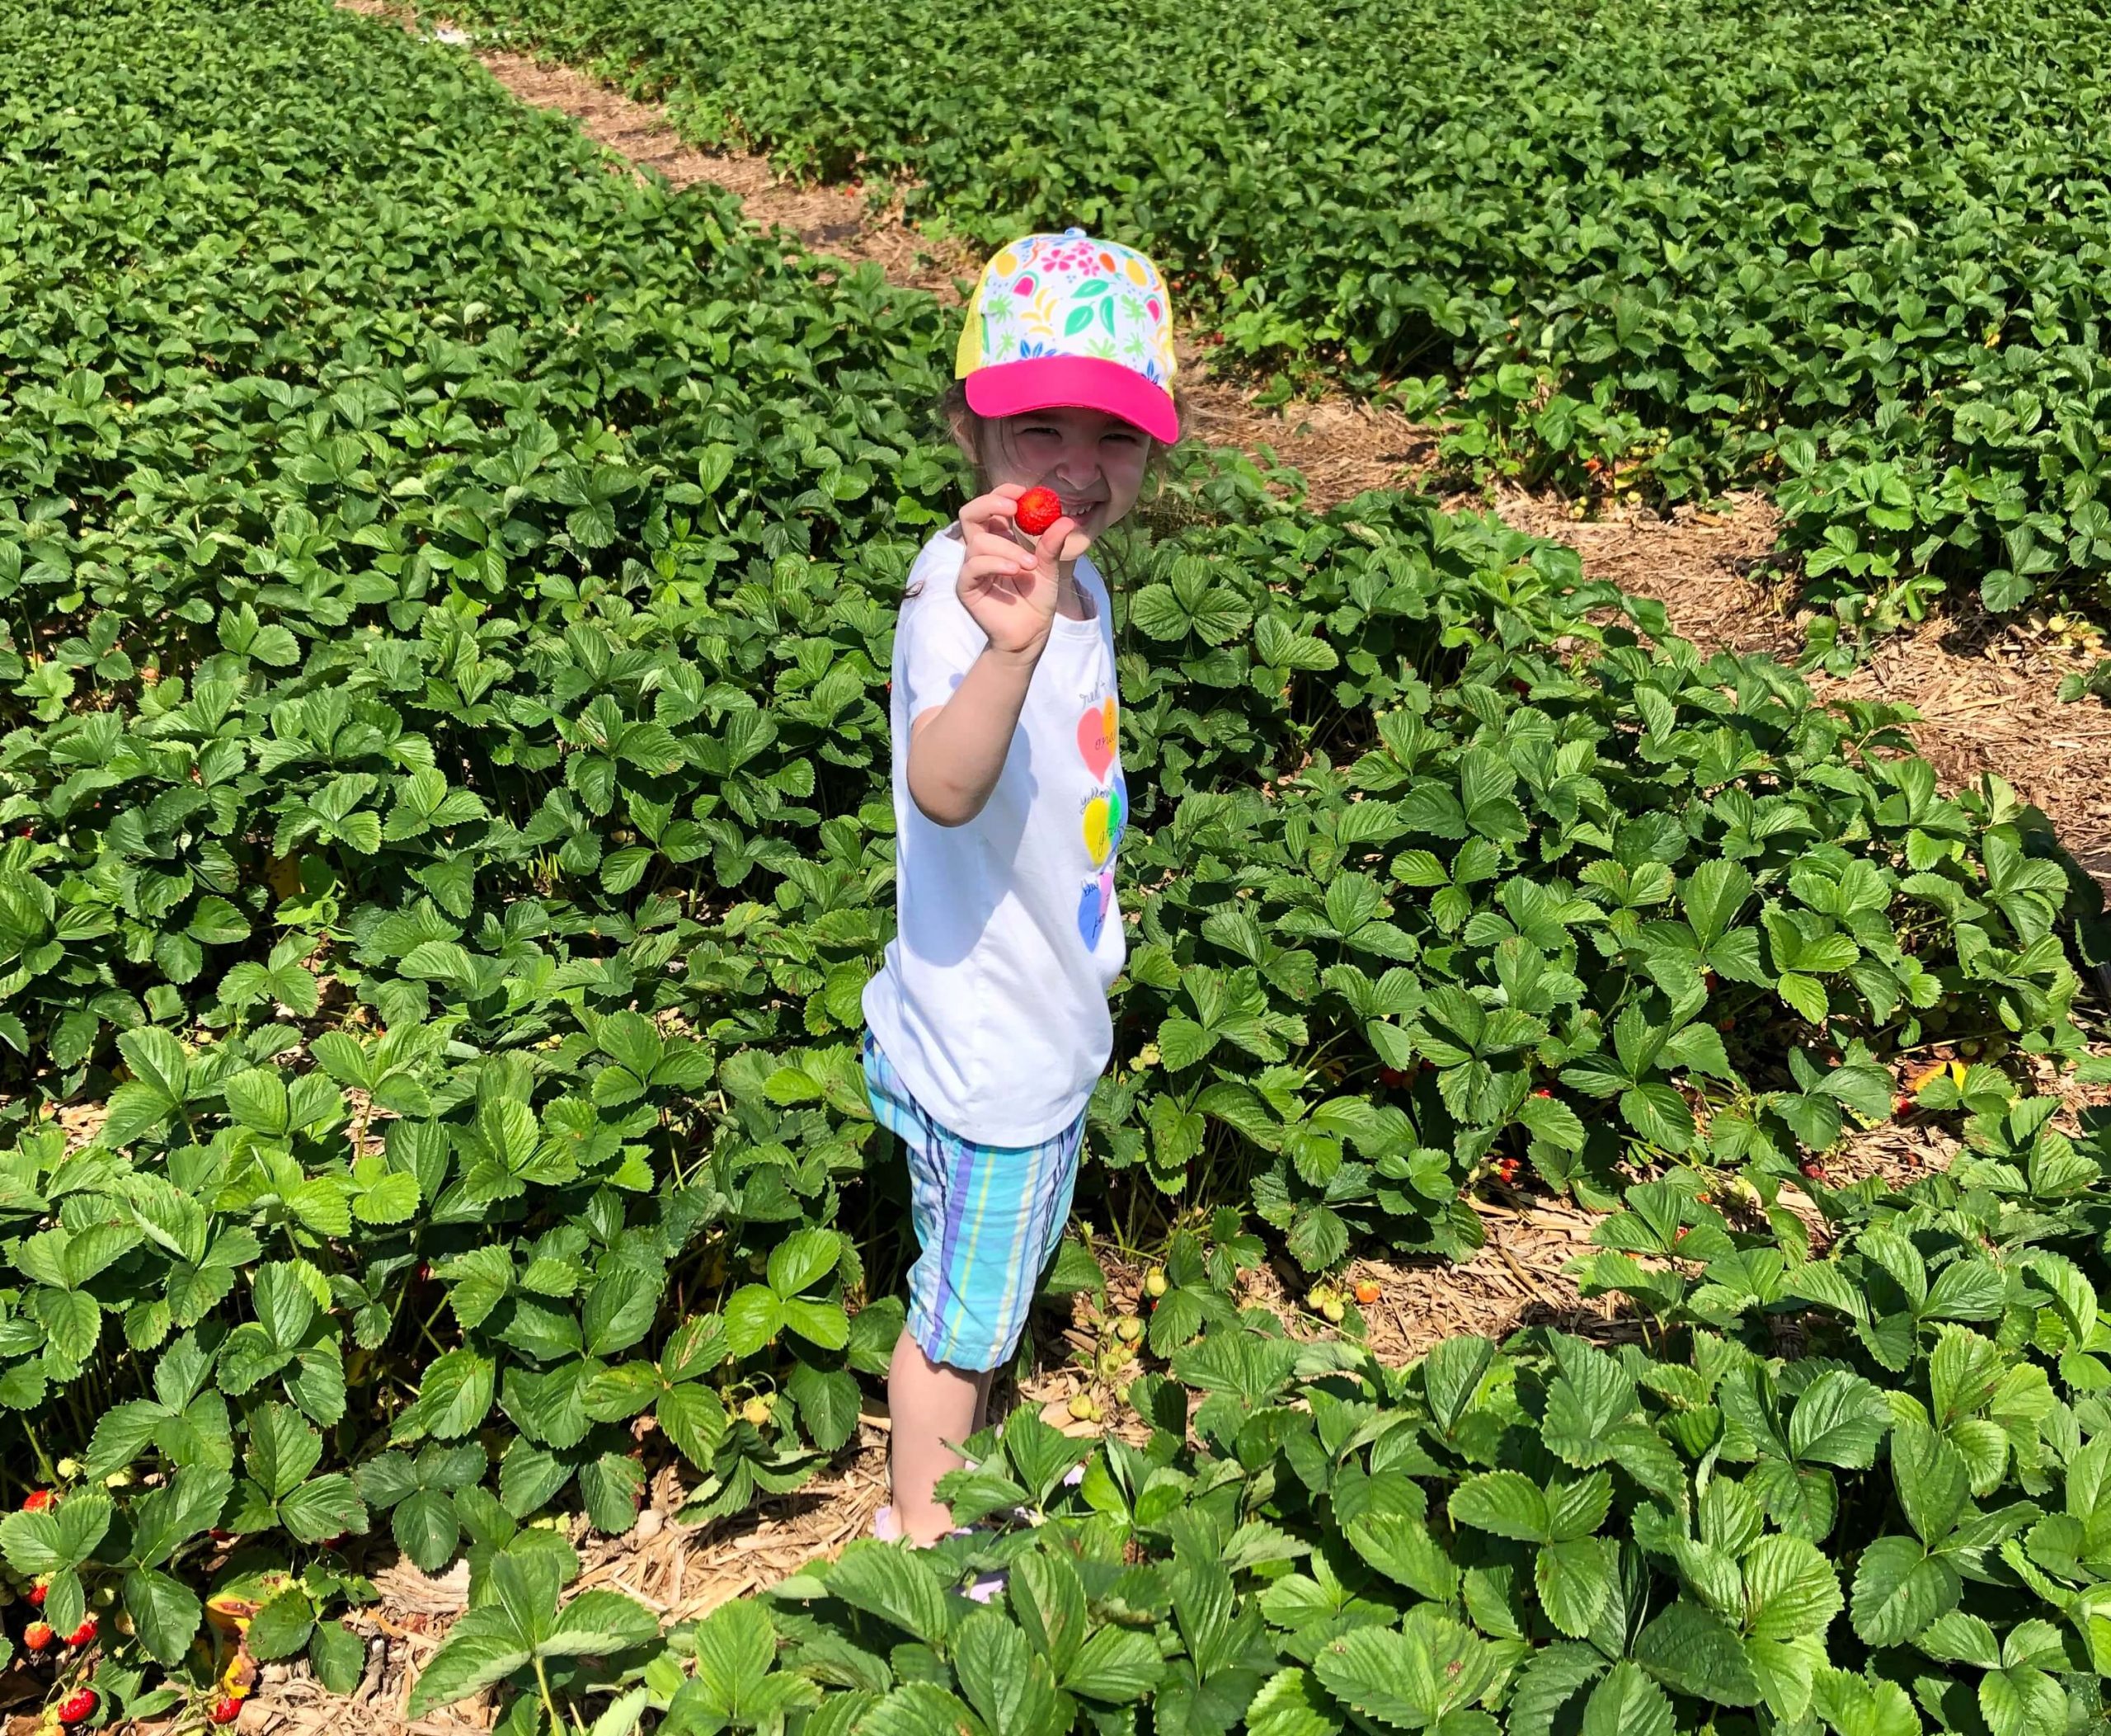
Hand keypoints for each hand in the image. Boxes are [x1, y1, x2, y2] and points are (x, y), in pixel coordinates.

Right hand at [955, 485, 1076, 659]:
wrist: (1030, 633)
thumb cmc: (1037, 600)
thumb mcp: (1049, 568)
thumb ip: (1052, 545)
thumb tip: (1066, 520)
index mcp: (999, 538)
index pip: (992, 506)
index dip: (1003, 493)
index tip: (1024, 492)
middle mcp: (981, 549)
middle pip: (970, 513)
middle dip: (990, 504)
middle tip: (1014, 507)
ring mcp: (972, 567)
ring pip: (978, 541)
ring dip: (1008, 548)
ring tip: (1031, 564)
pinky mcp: (966, 586)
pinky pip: (973, 565)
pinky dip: (996, 563)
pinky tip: (1015, 570)